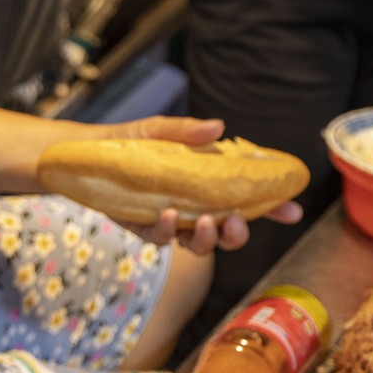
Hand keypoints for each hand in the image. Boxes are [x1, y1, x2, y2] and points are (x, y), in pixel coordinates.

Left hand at [82, 115, 302, 254]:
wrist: (79, 157)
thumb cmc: (124, 143)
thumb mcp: (157, 131)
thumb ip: (186, 131)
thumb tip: (219, 127)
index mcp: (206, 183)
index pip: (246, 198)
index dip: (272, 207)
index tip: (293, 210)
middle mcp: (192, 205)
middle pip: (227, 232)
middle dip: (237, 235)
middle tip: (235, 224)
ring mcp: (169, 219)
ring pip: (198, 244)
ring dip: (206, 239)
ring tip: (203, 223)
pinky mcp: (142, 227)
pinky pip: (161, 238)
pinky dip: (166, 229)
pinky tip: (166, 214)